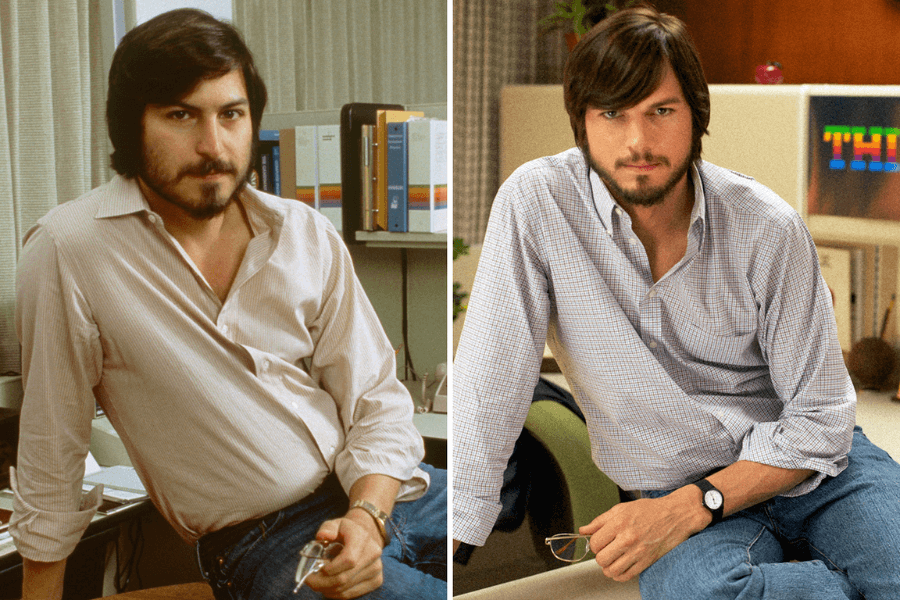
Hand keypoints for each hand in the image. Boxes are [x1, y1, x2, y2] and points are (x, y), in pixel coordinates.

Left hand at [304, 512, 384, 598]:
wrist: (365, 536)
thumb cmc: (345, 531)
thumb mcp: (335, 524)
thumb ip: (327, 528)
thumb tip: (322, 536)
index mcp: (362, 537)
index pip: (348, 560)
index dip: (330, 569)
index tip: (317, 569)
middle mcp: (373, 553)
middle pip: (344, 578)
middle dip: (322, 583)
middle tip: (309, 580)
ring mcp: (376, 568)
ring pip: (346, 589)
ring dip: (327, 589)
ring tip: (318, 583)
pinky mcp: (376, 580)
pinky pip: (352, 594)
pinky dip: (337, 594)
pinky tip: (329, 587)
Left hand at [579, 488, 709, 581]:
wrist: (676, 515)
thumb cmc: (650, 510)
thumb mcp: (621, 508)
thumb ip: (600, 521)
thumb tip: (584, 530)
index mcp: (619, 523)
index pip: (595, 543)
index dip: (594, 544)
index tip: (599, 542)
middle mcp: (628, 538)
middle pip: (601, 559)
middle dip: (601, 556)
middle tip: (606, 551)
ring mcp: (638, 551)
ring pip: (612, 570)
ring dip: (608, 567)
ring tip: (612, 560)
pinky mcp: (647, 561)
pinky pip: (626, 576)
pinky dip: (619, 575)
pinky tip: (621, 567)